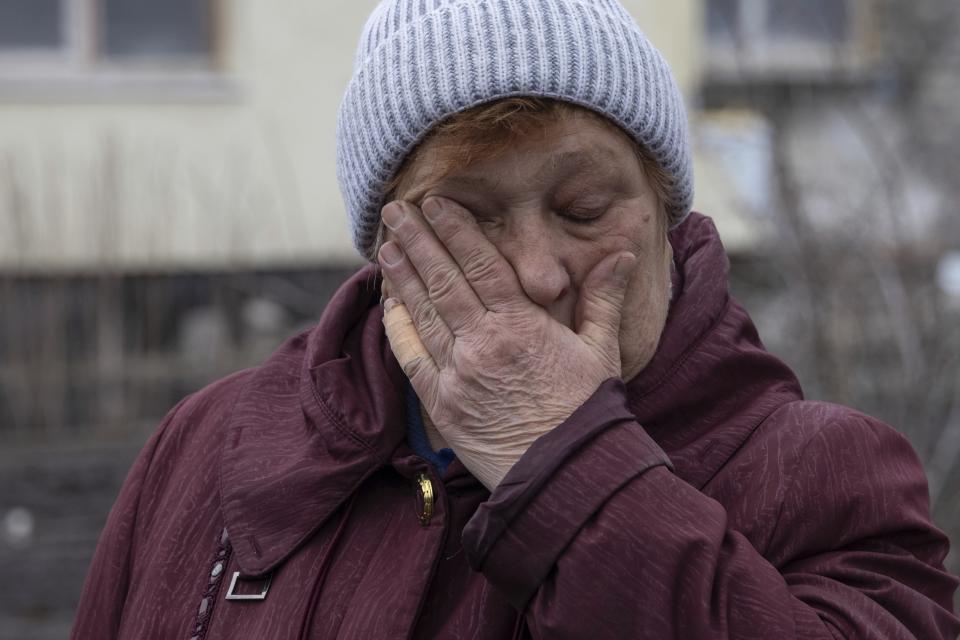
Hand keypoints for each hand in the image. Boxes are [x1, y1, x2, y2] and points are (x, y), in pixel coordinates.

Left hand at [378, 197, 635, 489]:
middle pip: (442, 280)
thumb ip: (603, 298)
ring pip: (422, 313)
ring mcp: (457, 374)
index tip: (436, 203)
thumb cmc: (587, 411)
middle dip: (417, 240)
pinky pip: (411, 357)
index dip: (455, 230)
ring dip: (402, 275)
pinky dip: (398, 326)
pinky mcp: (441, 404)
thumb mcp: (602, 351)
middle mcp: (483, 343)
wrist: (565, 475)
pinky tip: (389, 303)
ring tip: (386, 245)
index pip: (481, 265)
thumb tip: (620, 253)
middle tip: (395, 209)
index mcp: (522, 325)